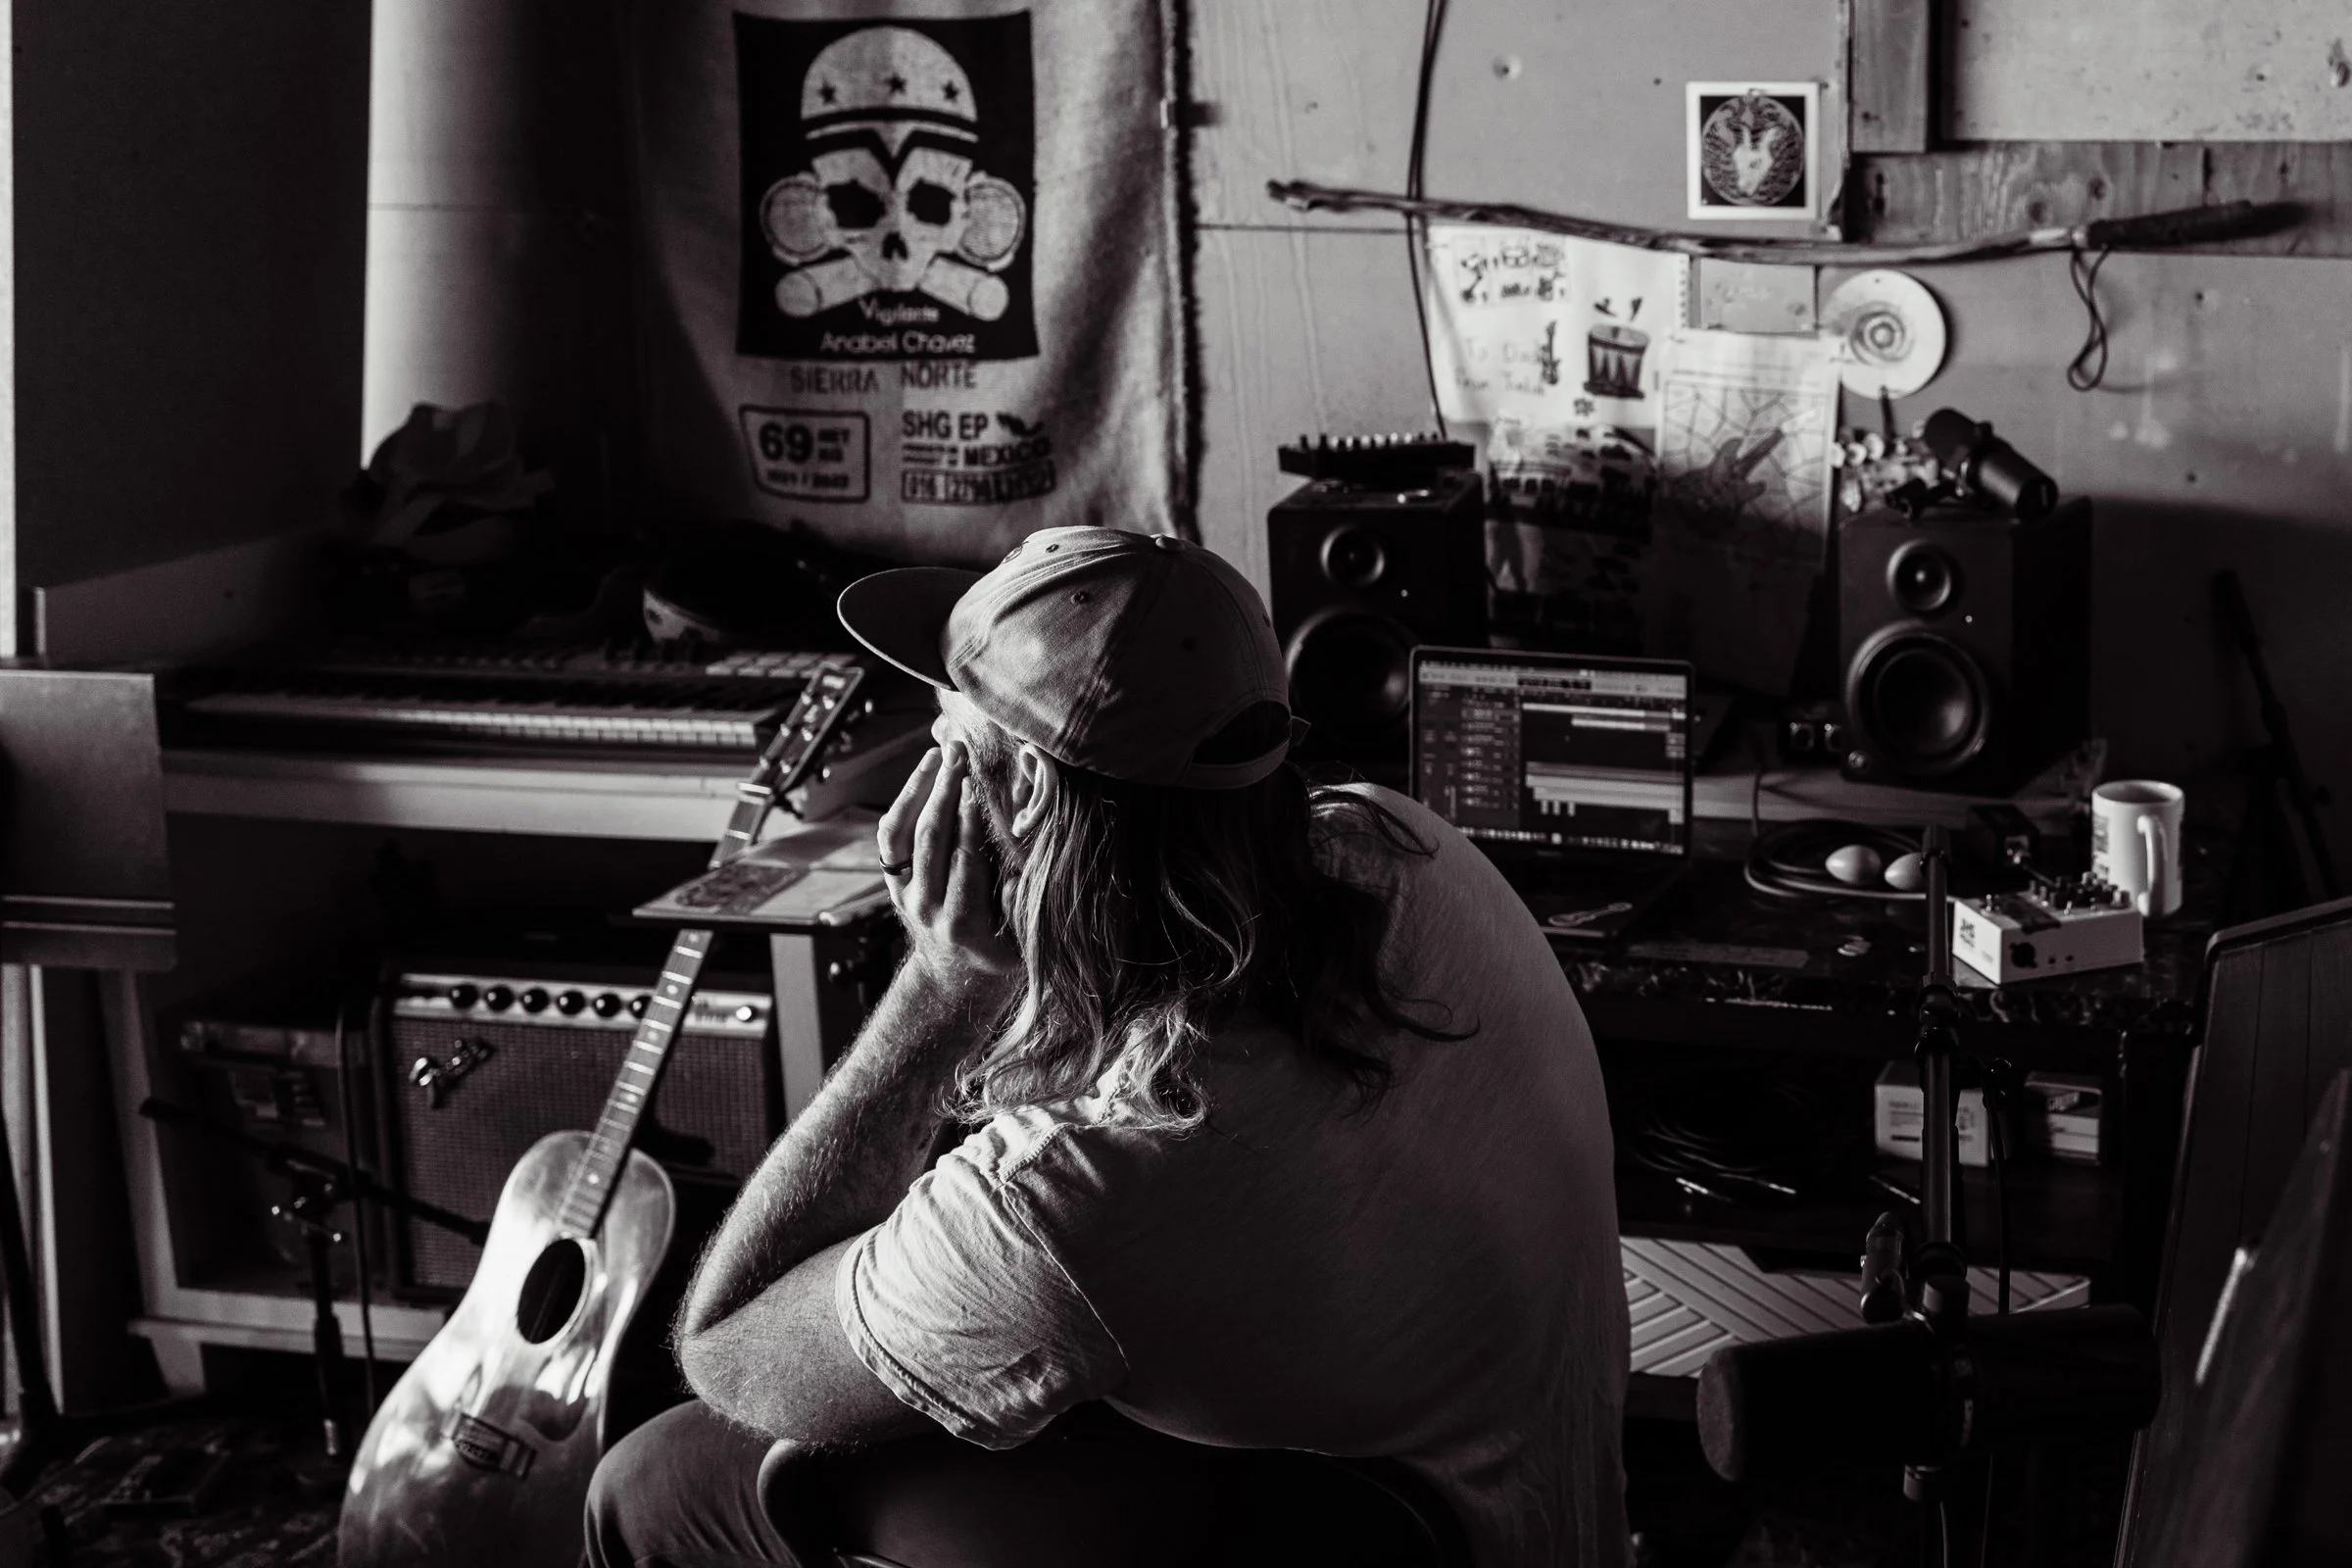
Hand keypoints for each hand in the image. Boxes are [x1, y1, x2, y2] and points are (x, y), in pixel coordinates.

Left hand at [877, 744, 1017, 991]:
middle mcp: (926, 907)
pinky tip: (926, 771)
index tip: (975, 788)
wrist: (952, 974)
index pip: (964, 864)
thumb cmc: (997, 953)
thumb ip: (1016, 913)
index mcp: (962, 923)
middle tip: (960, 756)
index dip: (968, 824)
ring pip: (902, 833)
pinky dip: (906, 800)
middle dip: (945, 793)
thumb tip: (1010, 878)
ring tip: (940, 754)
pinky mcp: (893, 879)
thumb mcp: (1018, 947)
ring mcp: (904, 892)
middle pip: (930, 841)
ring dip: (921, 789)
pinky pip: (891, 835)